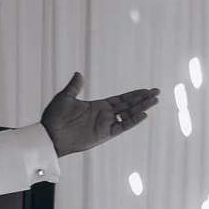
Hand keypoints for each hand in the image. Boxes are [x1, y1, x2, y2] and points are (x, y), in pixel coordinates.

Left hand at [40, 72, 160, 156]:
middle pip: (129, 105)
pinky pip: (122, 126)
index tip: (146, 90)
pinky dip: (133, 121)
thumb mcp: (65, 98)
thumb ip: (75, 87)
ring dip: (142, 108)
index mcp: (98, 106)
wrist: (51, 135)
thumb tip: (79, 74)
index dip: (134, 94)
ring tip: (155, 101)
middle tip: (156, 92)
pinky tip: (143, 114)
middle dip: (143, 99)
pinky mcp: (106, 134)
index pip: (121, 99)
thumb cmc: (55, 117)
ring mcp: (107, 124)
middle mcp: (105, 115)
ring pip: (129, 115)